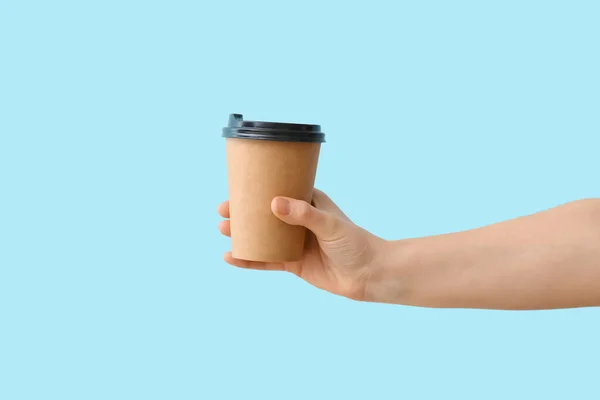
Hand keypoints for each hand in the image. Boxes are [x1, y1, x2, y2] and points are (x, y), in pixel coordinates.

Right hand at [217, 189, 386, 300]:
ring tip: (223, 230)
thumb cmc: (355, 243)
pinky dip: (249, 260)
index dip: (257, 190)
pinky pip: (266, 260)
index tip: (236, 190)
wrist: (369, 275)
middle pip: (265, 214)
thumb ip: (303, 214)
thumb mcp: (330, 224)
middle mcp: (298, 221)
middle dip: (243, 212)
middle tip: (222, 212)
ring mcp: (294, 242)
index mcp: (308, 203)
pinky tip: (231, 258)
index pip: (279, 191)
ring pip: (262, 237)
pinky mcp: (293, 263)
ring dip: (242, 234)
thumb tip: (273, 204)